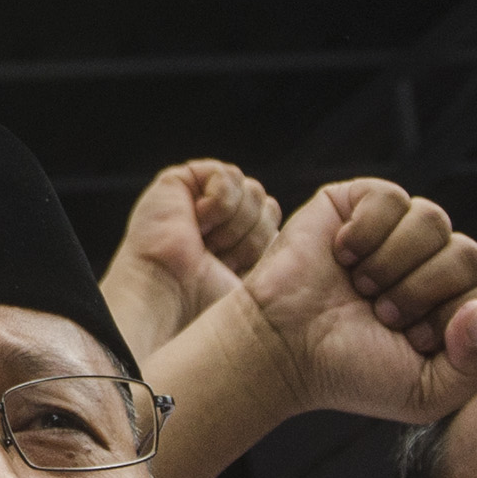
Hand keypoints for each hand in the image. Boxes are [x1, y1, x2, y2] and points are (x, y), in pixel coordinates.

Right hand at [102, 160, 281, 358]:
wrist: (170, 298)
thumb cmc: (206, 301)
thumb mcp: (257, 277)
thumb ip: (274, 249)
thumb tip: (306, 232)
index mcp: (234, 234)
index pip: (272, 215)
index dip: (262, 241)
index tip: (238, 268)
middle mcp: (218, 214)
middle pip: (264, 200)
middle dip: (249, 234)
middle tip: (219, 256)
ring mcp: (198, 196)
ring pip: (250, 188)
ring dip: (233, 223)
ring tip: (206, 242)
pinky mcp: (181, 181)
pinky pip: (226, 176)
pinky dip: (218, 203)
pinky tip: (197, 223)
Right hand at [233, 179, 476, 425]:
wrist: (284, 350)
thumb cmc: (352, 372)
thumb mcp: (427, 394)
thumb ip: (476, 365)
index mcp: (456, 305)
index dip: (456, 318)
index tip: (410, 339)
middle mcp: (434, 263)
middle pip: (469, 256)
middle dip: (420, 292)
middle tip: (380, 313)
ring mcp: (400, 230)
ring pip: (434, 220)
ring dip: (391, 264)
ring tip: (360, 286)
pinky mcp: (362, 202)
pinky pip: (392, 198)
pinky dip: (366, 232)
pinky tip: (342, 255)